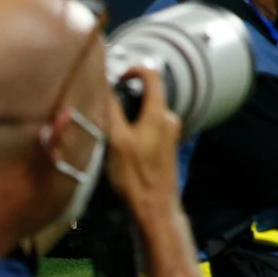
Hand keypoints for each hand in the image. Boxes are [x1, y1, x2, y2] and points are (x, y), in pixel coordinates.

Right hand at [103, 64, 183, 217]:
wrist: (155, 207)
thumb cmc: (135, 174)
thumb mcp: (117, 140)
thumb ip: (113, 110)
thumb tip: (106, 85)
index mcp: (159, 113)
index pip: (153, 75)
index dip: (134, 69)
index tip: (117, 77)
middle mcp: (169, 118)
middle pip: (150, 94)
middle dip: (129, 95)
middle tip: (108, 107)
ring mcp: (171, 132)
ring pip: (149, 111)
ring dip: (131, 113)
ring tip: (112, 128)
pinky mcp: (168, 144)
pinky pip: (152, 124)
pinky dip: (137, 125)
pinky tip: (123, 142)